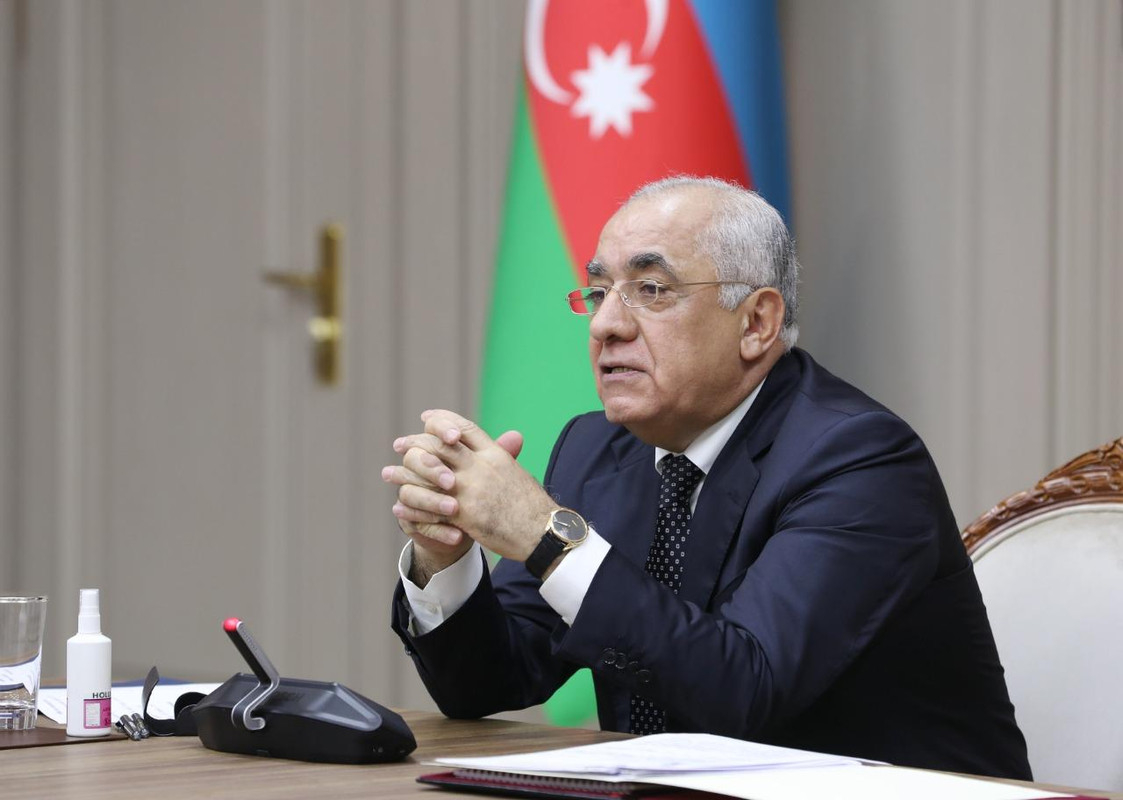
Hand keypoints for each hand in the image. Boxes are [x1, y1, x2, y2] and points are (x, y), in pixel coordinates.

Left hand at [385, 410, 557, 561]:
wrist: (544, 533)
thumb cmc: (533, 506)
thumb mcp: (517, 473)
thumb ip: (502, 456)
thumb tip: (499, 443)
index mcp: (495, 454)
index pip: (463, 427)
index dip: (441, 420)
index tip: (425, 417)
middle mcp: (482, 467)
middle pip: (441, 444)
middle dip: (417, 442)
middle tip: (400, 444)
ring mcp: (472, 489)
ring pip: (429, 471)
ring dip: (406, 472)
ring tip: (389, 474)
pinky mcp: (465, 514)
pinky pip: (430, 506)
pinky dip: (412, 506)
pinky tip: (399, 507)